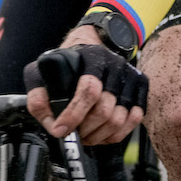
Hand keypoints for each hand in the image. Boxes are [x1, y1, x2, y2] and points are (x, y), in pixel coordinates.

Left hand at [22, 29, 146, 144]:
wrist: (92, 45)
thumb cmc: (67, 63)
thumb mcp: (43, 72)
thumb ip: (39, 98)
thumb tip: (51, 125)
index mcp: (91, 58)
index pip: (88, 90)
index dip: (74, 115)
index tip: (61, 130)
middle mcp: (115, 66)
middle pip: (104, 110)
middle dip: (85, 130)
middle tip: (74, 135)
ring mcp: (130, 77)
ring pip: (119, 119)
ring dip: (99, 135)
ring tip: (85, 135)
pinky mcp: (140, 88)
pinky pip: (134, 120)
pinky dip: (116, 133)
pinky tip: (102, 132)